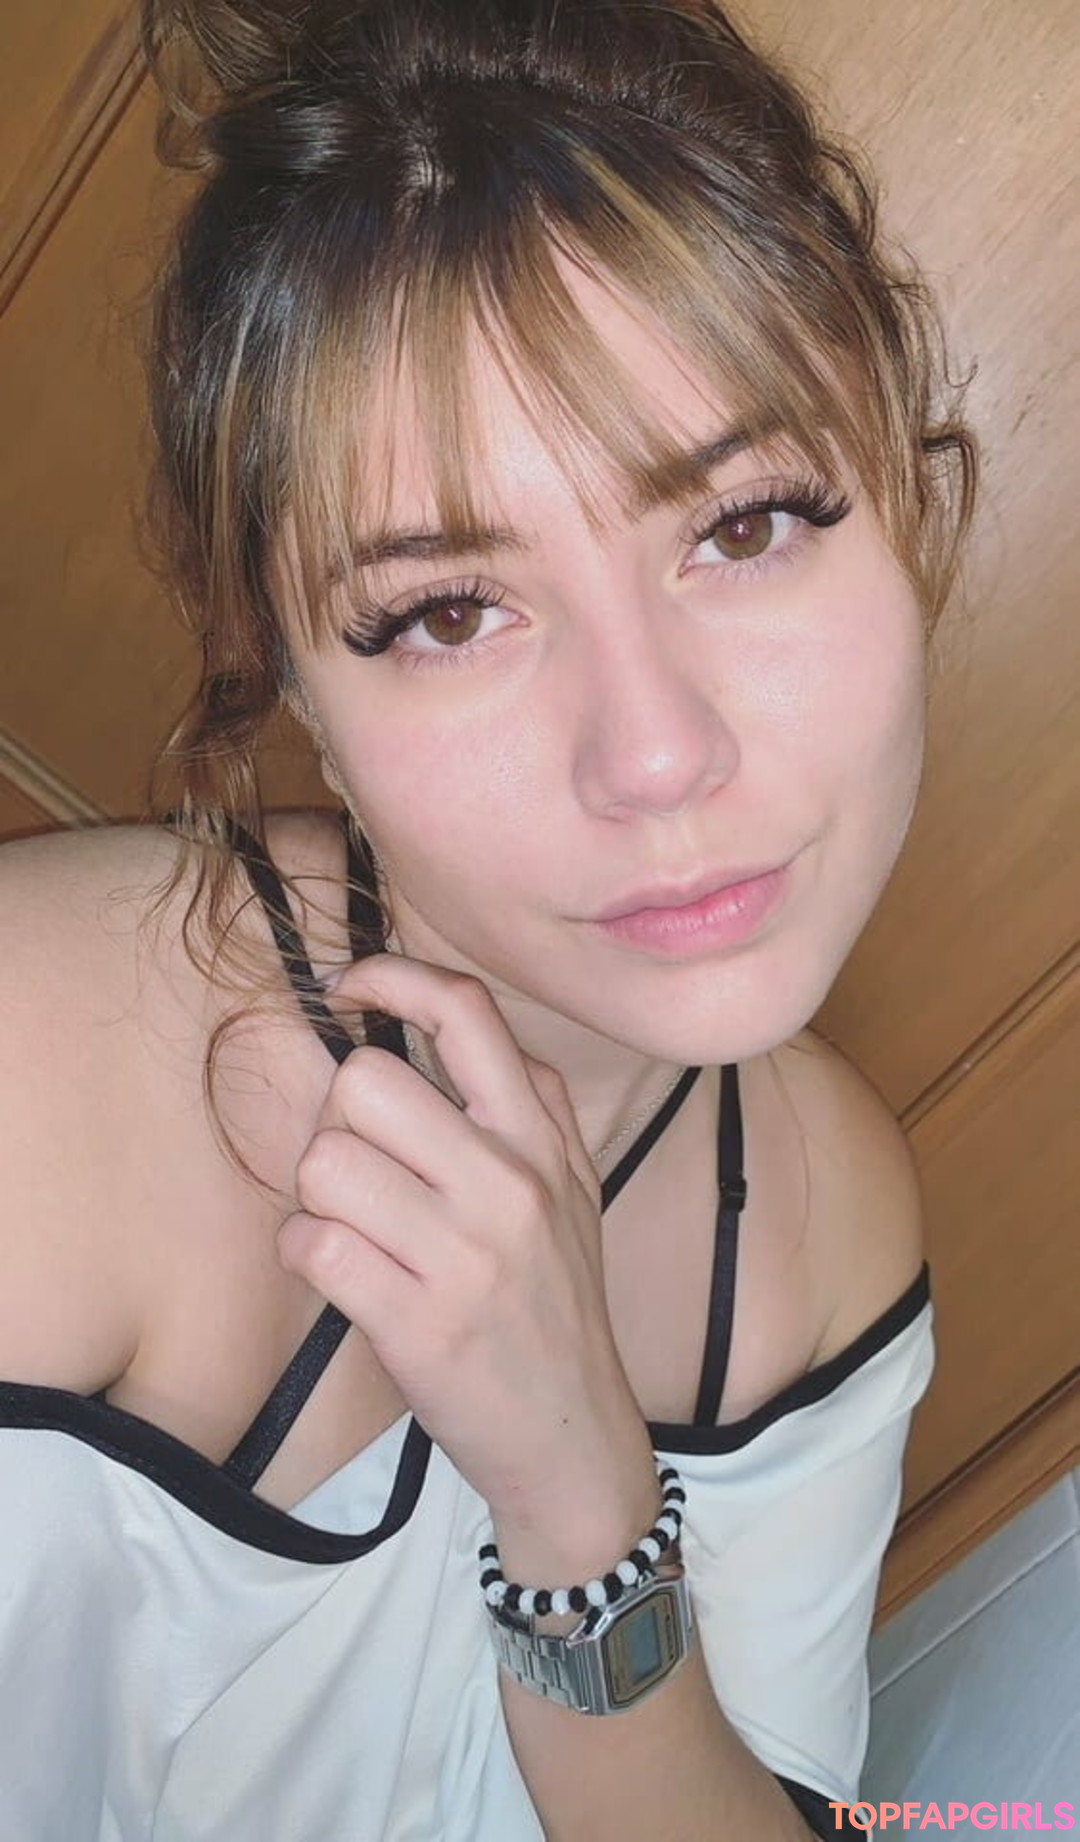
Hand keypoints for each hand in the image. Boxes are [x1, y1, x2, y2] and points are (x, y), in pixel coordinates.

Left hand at [277, 954, 653, 1537]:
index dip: (390, 978)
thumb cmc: (553, 1305)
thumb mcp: (571, 1190)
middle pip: (363, 1082)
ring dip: (316, 1195)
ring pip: (325, 1162)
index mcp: (542, 1139)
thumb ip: (523, 1105)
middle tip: (358, 1166)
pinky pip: (312, 1244)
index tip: (347, 988)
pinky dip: (306, 1254)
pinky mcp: (418, 1323)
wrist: (573, 1438)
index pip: (465, 1011)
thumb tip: (440, 1015)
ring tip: (352, 1227)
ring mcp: (466, 1255)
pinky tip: (342, 1274)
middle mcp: (510, 1183)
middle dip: (337, 1121)